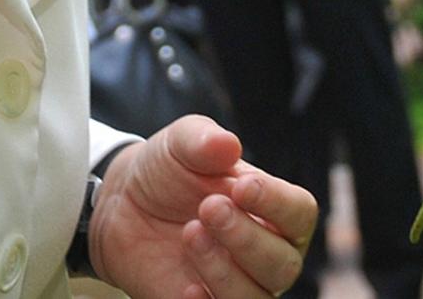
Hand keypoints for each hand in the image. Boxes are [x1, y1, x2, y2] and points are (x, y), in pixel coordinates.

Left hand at [90, 117, 316, 298]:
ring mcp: (238, 284)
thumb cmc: (169, 170)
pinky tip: (186, 286)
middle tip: (208, 208)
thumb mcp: (180, 143)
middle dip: (246, 238)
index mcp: (274, 208)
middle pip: (284, 263)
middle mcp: (266, 252)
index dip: (277, 203)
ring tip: (190, 235)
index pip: (299, 213)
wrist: (122, 204)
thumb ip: (204, 139)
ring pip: (257, 298)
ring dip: (225, 271)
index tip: (241, 187)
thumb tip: (228, 146)